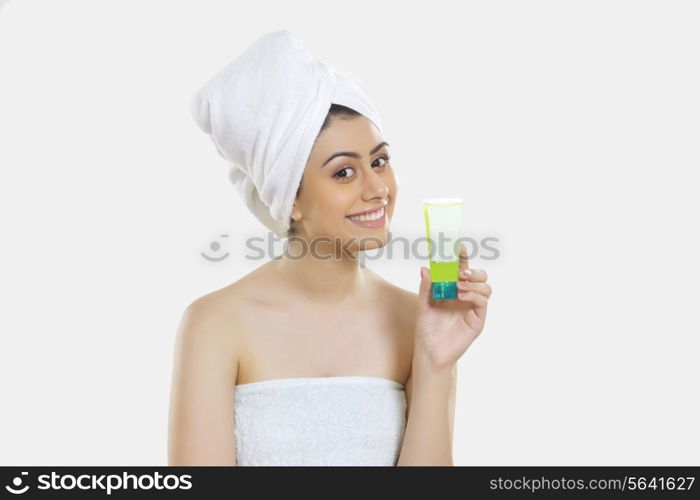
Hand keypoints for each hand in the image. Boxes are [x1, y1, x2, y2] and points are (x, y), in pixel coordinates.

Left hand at [414, 242, 491, 369]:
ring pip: (485, 287)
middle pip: (480, 276)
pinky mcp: (478, 320)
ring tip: (459, 286)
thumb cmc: (426, 328)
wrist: (429, 351)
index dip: (463, 257)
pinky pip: (482, 302)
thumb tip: (425, 268)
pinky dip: (474, 295)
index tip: (460, 247)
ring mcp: (473, 307)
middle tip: (460, 272)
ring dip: (474, 282)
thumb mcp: (423, 304)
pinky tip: (462, 295)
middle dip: (473, 270)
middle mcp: (466, 296)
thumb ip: (426, 287)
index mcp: (453, 289)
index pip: (462, 269)